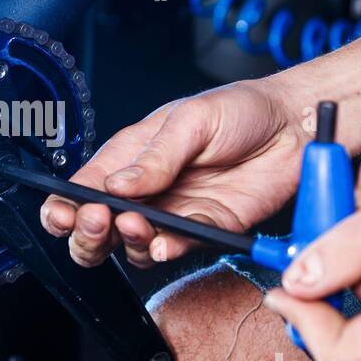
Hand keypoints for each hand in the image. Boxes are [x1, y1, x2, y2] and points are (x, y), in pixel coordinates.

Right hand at [40, 80, 310, 267]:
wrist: (296, 125)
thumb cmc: (240, 109)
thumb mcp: (190, 120)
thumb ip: (155, 156)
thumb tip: (118, 184)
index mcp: (130, 157)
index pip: (83, 187)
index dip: (65, 206)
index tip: (64, 213)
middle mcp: (146, 191)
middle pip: (98, 228)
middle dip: (87, 234)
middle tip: (97, 223)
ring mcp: (174, 213)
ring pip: (132, 247)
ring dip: (127, 243)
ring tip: (135, 225)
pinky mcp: (207, 231)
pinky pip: (178, 249)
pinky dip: (167, 251)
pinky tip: (164, 243)